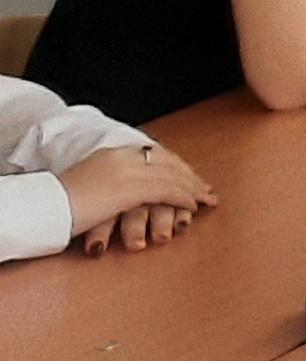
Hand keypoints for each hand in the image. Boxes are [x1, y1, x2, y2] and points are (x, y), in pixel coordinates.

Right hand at [59, 146, 214, 246]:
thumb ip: (108, 181)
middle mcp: (123, 157)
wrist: (45, 206)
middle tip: (204, 187)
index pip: (153, 154)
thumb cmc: (59, 202)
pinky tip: (194, 205)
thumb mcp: (88, 183)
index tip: (187, 175)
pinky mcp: (132, 189)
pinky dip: (184, 198)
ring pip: (172, 175)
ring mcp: (129, 171)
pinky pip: (168, 191)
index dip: (173, 165)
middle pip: (167, 161)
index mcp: (112, 153)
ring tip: (205, 198)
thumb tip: (118, 192)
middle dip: (188, 174)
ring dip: (192, 188)